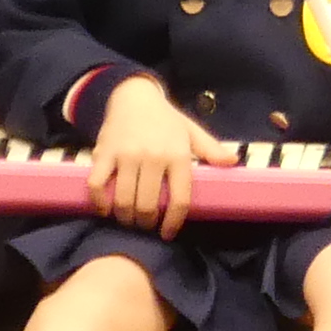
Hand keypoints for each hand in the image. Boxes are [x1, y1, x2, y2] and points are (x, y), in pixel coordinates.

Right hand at [92, 76, 231, 235]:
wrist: (134, 97)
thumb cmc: (167, 120)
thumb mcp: (192, 131)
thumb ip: (210, 149)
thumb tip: (233, 162)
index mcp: (178, 154)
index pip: (179, 198)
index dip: (173, 221)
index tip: (168, 234)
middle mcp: (154, 156)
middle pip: (147, 205)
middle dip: (145, 223)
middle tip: (145, 227)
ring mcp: (127, 156)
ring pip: (123, 201)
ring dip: (124, 218)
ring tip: (127, 220)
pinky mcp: (104, 154)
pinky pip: (97, 186)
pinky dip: (99, 203)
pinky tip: (104, 209)